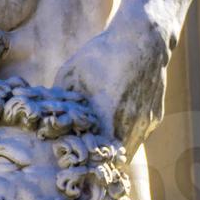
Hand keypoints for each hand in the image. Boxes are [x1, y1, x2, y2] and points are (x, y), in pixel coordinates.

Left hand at [58, 20, 168, 157]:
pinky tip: (117, 122)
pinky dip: (127, 134)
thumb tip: (44, 113)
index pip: (94, 155)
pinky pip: (139, 134)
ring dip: (114, 148)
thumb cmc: (104, 53)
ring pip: (128, 149)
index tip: (73, 161)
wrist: (145, 38)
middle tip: (85, 160)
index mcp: (107, 117)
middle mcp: (130, 125)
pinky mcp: (156, 117)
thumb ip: (59, 98)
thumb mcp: (71, 72)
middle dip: (99, 160)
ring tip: (100, 145)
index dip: (83, 161)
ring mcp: (145, 123)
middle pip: (112, 159)